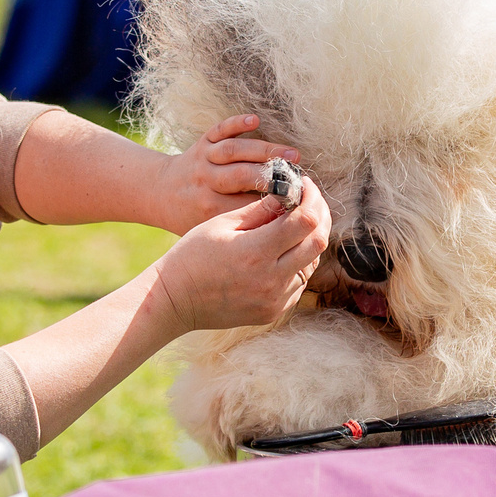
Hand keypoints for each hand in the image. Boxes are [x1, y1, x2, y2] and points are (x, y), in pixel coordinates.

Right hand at [151, 179, 331, 335]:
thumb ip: (260, 210)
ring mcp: (275, 299)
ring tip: (293, 226)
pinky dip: (297, 263)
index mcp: (256, 252)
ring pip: (311, 263)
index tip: (305, 185)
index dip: (312, 198)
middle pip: (318, 242)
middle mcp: (271, 279)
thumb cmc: (192, 256)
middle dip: (319, 215)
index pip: (305, 220)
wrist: (175, 300)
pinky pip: (299, 283)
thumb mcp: (221, 223)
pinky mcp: (274, 311)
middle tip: (309, 201)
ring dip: (308, 241)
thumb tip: (289, 192)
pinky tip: (281, 252)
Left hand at [156, 114, 301, 233]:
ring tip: (292, 155)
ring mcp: (203, 159)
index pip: (245, 204)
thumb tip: (286, 225)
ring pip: (234, 151)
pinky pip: (219, 129)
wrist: (160, 193)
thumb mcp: (213, 230)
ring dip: (264, 150)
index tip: (297, 202)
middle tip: (297, 175)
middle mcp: (206, 182)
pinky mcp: (203, 141)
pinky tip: (255, 121)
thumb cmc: (193, 217)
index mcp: (210, 208)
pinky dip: (236, 123)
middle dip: (270, 174)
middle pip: (241, 175)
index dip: (271, 202)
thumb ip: (243, 226)